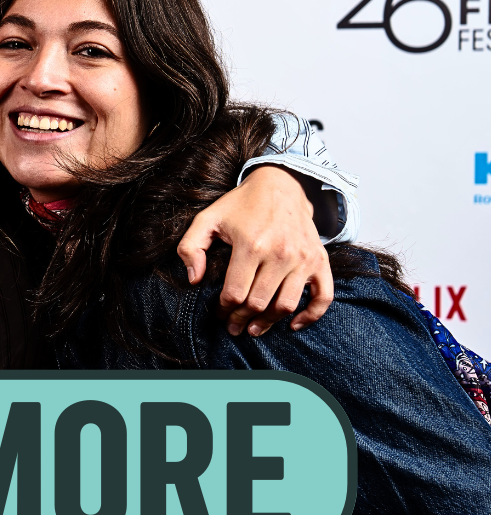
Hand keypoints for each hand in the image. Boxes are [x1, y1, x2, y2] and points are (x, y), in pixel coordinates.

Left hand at [176, 164, 332, 336]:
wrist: (280, 185)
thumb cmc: (241, 205)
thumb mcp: (208, 218)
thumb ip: (191, 246)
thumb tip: (194, 280)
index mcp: (251, 244)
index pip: (235, 292)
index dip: (224, 309)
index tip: (218, 314)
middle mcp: (280, 253)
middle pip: (259, 303)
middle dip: (242, 320)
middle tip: (233, 327)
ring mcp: (303, 258)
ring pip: (286, 305)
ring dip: (269, 323)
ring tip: (254, 329)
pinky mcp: (320, 260)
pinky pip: (323, 297)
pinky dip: (311, 316)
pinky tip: (292, 324)